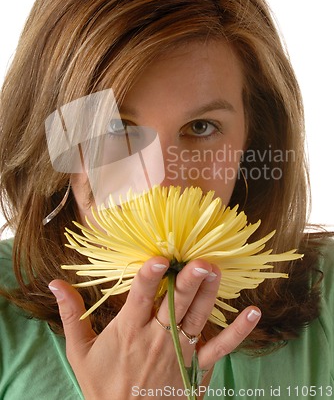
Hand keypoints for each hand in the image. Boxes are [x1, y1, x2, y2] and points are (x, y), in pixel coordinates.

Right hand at [49, 258, 260, 398]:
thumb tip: (55, 283)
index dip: (149, 278)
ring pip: (197, 319)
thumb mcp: (80, 351)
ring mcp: (180, 353)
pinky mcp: (197, 368)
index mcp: (129, 330)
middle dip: (187, 282)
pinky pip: (220, 348)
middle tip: (201, 261)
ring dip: (209, 295)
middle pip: (174, 306)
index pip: (140, 298)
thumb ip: (71, 314)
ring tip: (218, 271)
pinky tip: (254, 313)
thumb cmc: (102, 385)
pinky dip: (238, 332)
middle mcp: (157, 338)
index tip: (159, 258)